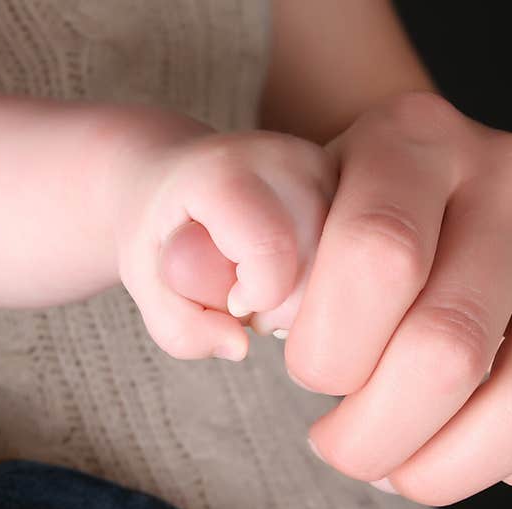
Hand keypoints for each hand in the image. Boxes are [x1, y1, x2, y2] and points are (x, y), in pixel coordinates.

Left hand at [119, 131, 334, 360]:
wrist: (183, 177)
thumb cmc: (164, 233)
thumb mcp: (146, 287)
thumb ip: (181, 328)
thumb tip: (240, 347)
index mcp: (227, 171)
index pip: (271, 249)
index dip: (256, 297)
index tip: (231, 301)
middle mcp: (289, 159)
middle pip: (322, 264)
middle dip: (288, 307)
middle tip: (249, 300)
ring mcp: (331, 169)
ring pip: (352, 267)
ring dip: (312, 299)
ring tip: (271, 287)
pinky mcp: (356, 188)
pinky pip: (365, 260)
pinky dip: (332, 284)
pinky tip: (298, 274)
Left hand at [284, 92, 511, 504]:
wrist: (446, 194)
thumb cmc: (361, 220)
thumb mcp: (299, 220)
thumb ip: (275, 269)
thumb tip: (262, 333)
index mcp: (417, 137)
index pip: (378, 257)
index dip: (329, 352)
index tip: (310, 381)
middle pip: (450, 346)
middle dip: (374, 436)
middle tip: (345, 449)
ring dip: (449, 467)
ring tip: (402, 466)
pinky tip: (476, 447)